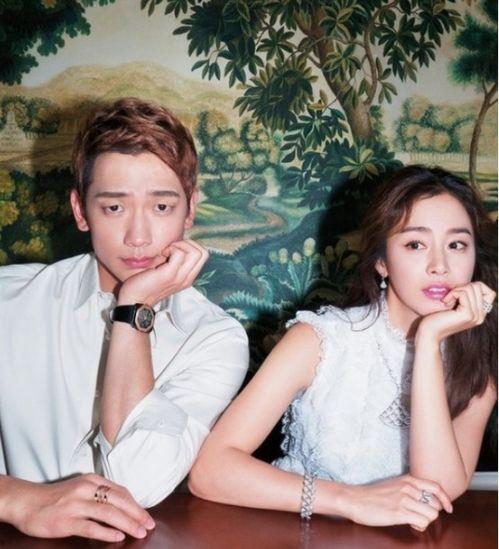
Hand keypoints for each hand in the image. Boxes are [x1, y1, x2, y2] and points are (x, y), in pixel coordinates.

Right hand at [8, 474, 154, 541]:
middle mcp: (86, 489)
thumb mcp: (80, 488)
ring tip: (139, 532)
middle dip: (137, 514)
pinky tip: (117, 537)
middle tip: (149, 525)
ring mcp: (76, 504)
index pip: (121, 492)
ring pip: (108, 513)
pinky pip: (90, 526)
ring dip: (127, 523)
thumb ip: (99, 493)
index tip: (146, 516)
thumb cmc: (56, 497)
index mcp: (92, 480)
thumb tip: (122, 506)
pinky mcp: (66, 521)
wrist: (27, 502)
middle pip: (119, 501)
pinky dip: (106, 532)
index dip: (136, 504)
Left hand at [118, 239, 207, 305]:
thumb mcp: (164, 272)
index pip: (203, 256)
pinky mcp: (169, 274)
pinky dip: (171, 249)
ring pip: (195, 252)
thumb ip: (173, 261)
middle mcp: (187, 278)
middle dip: (188, 244)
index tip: (174, 250)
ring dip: (179, 246)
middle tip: (171, 249)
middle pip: (203, 253)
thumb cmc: (145, 285)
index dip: (190, 246)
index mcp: (188, 278)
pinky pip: (180, 253)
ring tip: (166, 252)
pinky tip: (161, 255)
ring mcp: (180, 277)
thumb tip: (175, 244)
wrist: (134, 301)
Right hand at [342, 474, 452, 530]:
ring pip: (431, 514)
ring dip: (425, 521)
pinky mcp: (399, 512)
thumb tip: (426, 500)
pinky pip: (422, 522)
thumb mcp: (394, 485)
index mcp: (408, 479)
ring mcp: (404, 500)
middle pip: (435, 504)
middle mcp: (408, 488)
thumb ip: (410, 489)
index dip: (445, 499)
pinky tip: (410, 524)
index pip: (436, 487)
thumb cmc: (374, 495)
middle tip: (420, 516)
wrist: (355, 499)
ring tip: (414, 521)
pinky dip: (419, 526)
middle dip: (431, 513)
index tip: (448, 508)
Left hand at [417, 282, 495, 343]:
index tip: (460, 293)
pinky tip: (445, 302)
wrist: (429, 332)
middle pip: (479, 287)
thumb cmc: (437, 317)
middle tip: (451, 297)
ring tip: (447, 301)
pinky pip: (463, 293)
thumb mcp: (455, 305)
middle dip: (462, 287)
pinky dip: (452, 293)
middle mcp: (480, 316)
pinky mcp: (467, 314)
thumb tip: (472, 284)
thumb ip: (466, 298)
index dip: (475, 287)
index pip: (490, 292)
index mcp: (480, 314)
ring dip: (456, 290)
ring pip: (471, 288)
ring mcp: (475, 316)